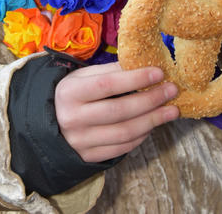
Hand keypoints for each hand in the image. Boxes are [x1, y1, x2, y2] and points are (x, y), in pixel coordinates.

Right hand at [55, 62, 178, 161]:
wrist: (49, 125)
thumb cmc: (72, 95)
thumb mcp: (82, 77)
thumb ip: (110, 71)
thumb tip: (143, 65)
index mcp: (70, 92)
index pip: (108, 84)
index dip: (135, 79)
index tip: (158, 73)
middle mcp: (73, 118)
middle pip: (119, 110)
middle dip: (150, 100)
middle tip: (172, 91)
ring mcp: (81, 141)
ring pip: (124, 133)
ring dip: (152, 121)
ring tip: (171, 110)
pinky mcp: (89, 157)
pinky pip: (122, 148)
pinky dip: (141, 136)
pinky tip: (152, 124)